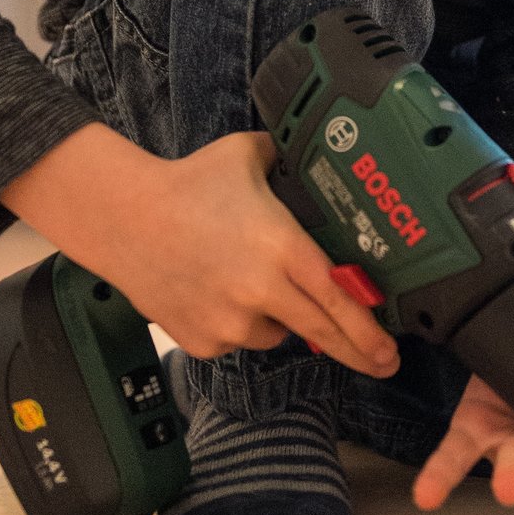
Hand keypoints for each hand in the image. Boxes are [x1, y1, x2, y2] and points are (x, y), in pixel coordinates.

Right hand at [8, 122, 400, 379]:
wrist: (122, 217)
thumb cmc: (186, 183)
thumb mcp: (246, 156)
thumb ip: (286, 158)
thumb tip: (312, 150)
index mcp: (281, 248)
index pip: (338, 297)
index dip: (368, 328)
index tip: (391, 349)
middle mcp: (261, 292)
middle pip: (322, 333)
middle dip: (358, 352)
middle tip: (382, 364)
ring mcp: (231, 322)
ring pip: (275, 333)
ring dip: (278, 317)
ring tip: (245, 277)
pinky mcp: (203, 341)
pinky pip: (237, 339)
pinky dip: (237, 323)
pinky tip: (214, 289)